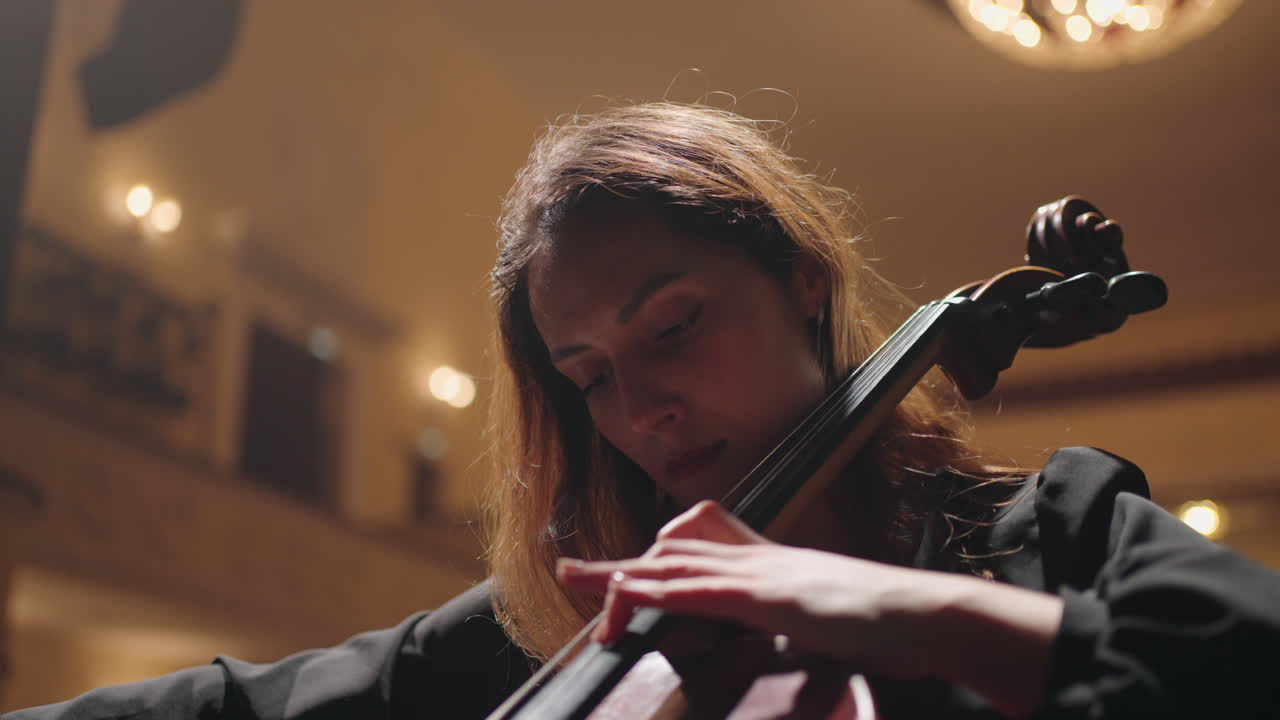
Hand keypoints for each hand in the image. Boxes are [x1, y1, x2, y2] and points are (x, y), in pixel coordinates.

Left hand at [556, 500, 950, 675]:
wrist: (925, 615)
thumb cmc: (882, 624)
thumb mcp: (821, 621)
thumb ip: (790, 621)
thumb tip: (777, 636)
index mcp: (767, 565)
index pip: (695, 552)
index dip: (650, 562)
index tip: (614, 576)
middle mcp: (759, 560)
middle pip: (673, 550)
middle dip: (618, 565)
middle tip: (568, 571)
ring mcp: (765, 575)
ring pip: (678, 565)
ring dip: (622, 573)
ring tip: (575, 577)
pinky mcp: (775, 598)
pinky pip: (708, 589)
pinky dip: (664, 589)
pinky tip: (635, 592)